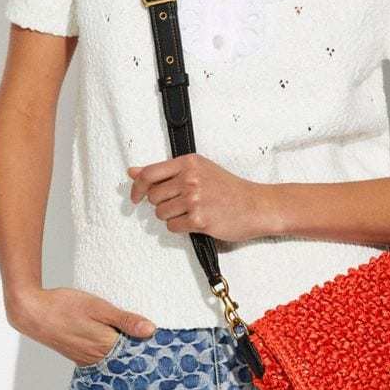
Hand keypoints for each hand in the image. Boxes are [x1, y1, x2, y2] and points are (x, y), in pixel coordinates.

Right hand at [5, 286, 156, 369]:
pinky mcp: (80, 356)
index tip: (168, 346)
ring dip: (129, 355)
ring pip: (116, 360)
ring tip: (145, 347)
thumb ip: (125, 319)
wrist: (32, 312)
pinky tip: (119, 346)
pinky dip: (113, 355)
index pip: (137, 353)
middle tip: (162, 349)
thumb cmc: (64, 306)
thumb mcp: (98, 307)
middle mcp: (98, 357)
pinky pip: (103, 359)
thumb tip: (151, 330)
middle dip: (143, 354)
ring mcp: (88, 359)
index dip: (152, 349)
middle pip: (128, 360)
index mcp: (106, 345)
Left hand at [127, 154, 274, 242]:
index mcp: (189, 163)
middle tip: (180, 204)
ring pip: (161, 213)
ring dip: (171, 216)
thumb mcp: (198, 171)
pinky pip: (173, 227)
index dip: (137, 188)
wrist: (256, 206)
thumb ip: (165, 171)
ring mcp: (194, 199)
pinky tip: (195, 221)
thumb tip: (133, 171)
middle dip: (161, 204)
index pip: (149, 174)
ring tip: (190, 212)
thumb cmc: (229, 189)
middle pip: (153, 196)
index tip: (135, 197)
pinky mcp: (199, 220)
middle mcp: (190, 178)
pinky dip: (180, 227)